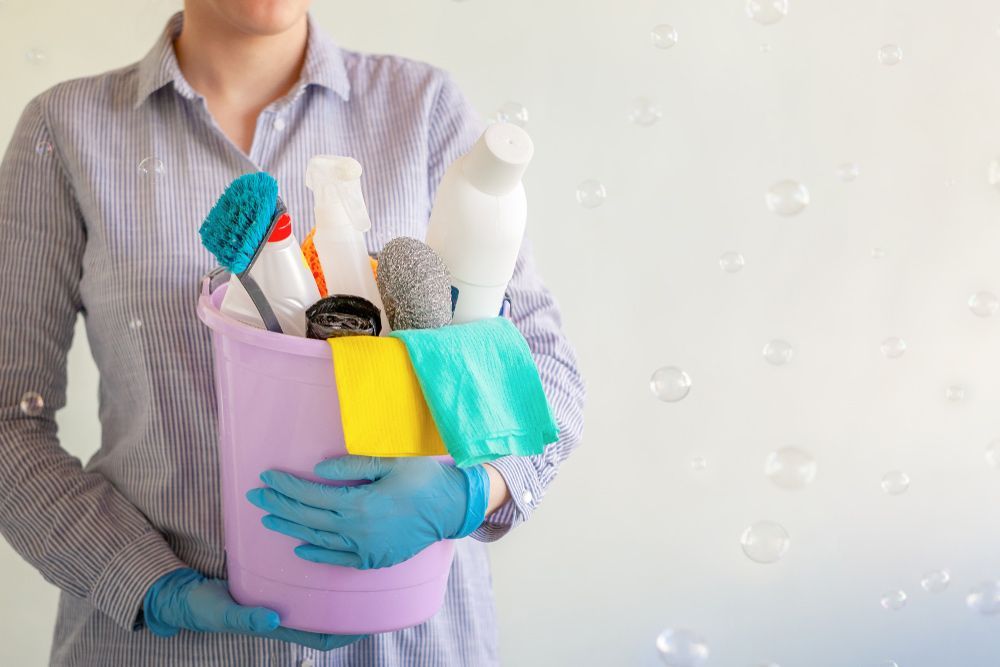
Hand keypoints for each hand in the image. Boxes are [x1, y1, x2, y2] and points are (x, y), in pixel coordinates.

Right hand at [143, 568, 363, 650]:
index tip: (370, 620)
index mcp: (282, 627)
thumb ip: (246, 618)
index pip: (324, 637)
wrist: (186, 593)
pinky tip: (327, 537)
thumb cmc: (206, 610)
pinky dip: (317, 559)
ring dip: (338, 577)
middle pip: (330, 611)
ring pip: (320, 590)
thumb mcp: (224, 614)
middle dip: (354, 600)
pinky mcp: (276, 576)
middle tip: (374, 576)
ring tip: (358, 554)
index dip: (349, 632)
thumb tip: (273, 620)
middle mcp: (289, 611)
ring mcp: (285, 594)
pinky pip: (303, 572)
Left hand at [246, 456, 489, 569]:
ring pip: (318, 538)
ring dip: (291, 528)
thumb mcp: (390, 463)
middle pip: (308, 518)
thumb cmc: (424, 479)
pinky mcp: (375, 559)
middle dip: (279, 505)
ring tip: (269, 518)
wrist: (453, 507)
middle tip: (255, 496)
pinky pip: (339, 559)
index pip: (311, 495)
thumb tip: (318, 469)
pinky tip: (300, 548)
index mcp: (360, 503)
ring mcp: (366, 548)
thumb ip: (352, 465)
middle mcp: (358, 530)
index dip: (286, 486)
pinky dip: (317, 554)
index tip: (266, 477)